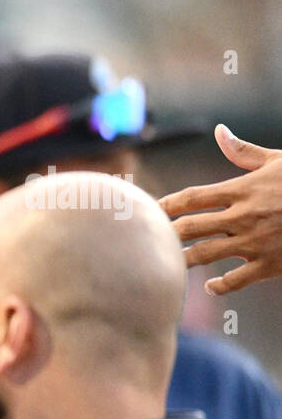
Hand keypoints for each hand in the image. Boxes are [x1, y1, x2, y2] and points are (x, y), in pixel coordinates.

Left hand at [159, 124, 281, 294]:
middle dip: (165, 235)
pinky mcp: (271, 264)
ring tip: (169, 265)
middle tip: (148, 240)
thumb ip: (243, 152)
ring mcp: (256, 241)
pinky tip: (210, 286)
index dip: (164, 205)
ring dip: (182, 261)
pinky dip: (219, 286)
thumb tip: (220, 132)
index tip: (148, 211)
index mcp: (242, 189)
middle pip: (188, 227)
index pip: (191, 197)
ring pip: (204, 254)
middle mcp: (244, 216)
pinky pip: (236, 280)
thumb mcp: (278, 161)